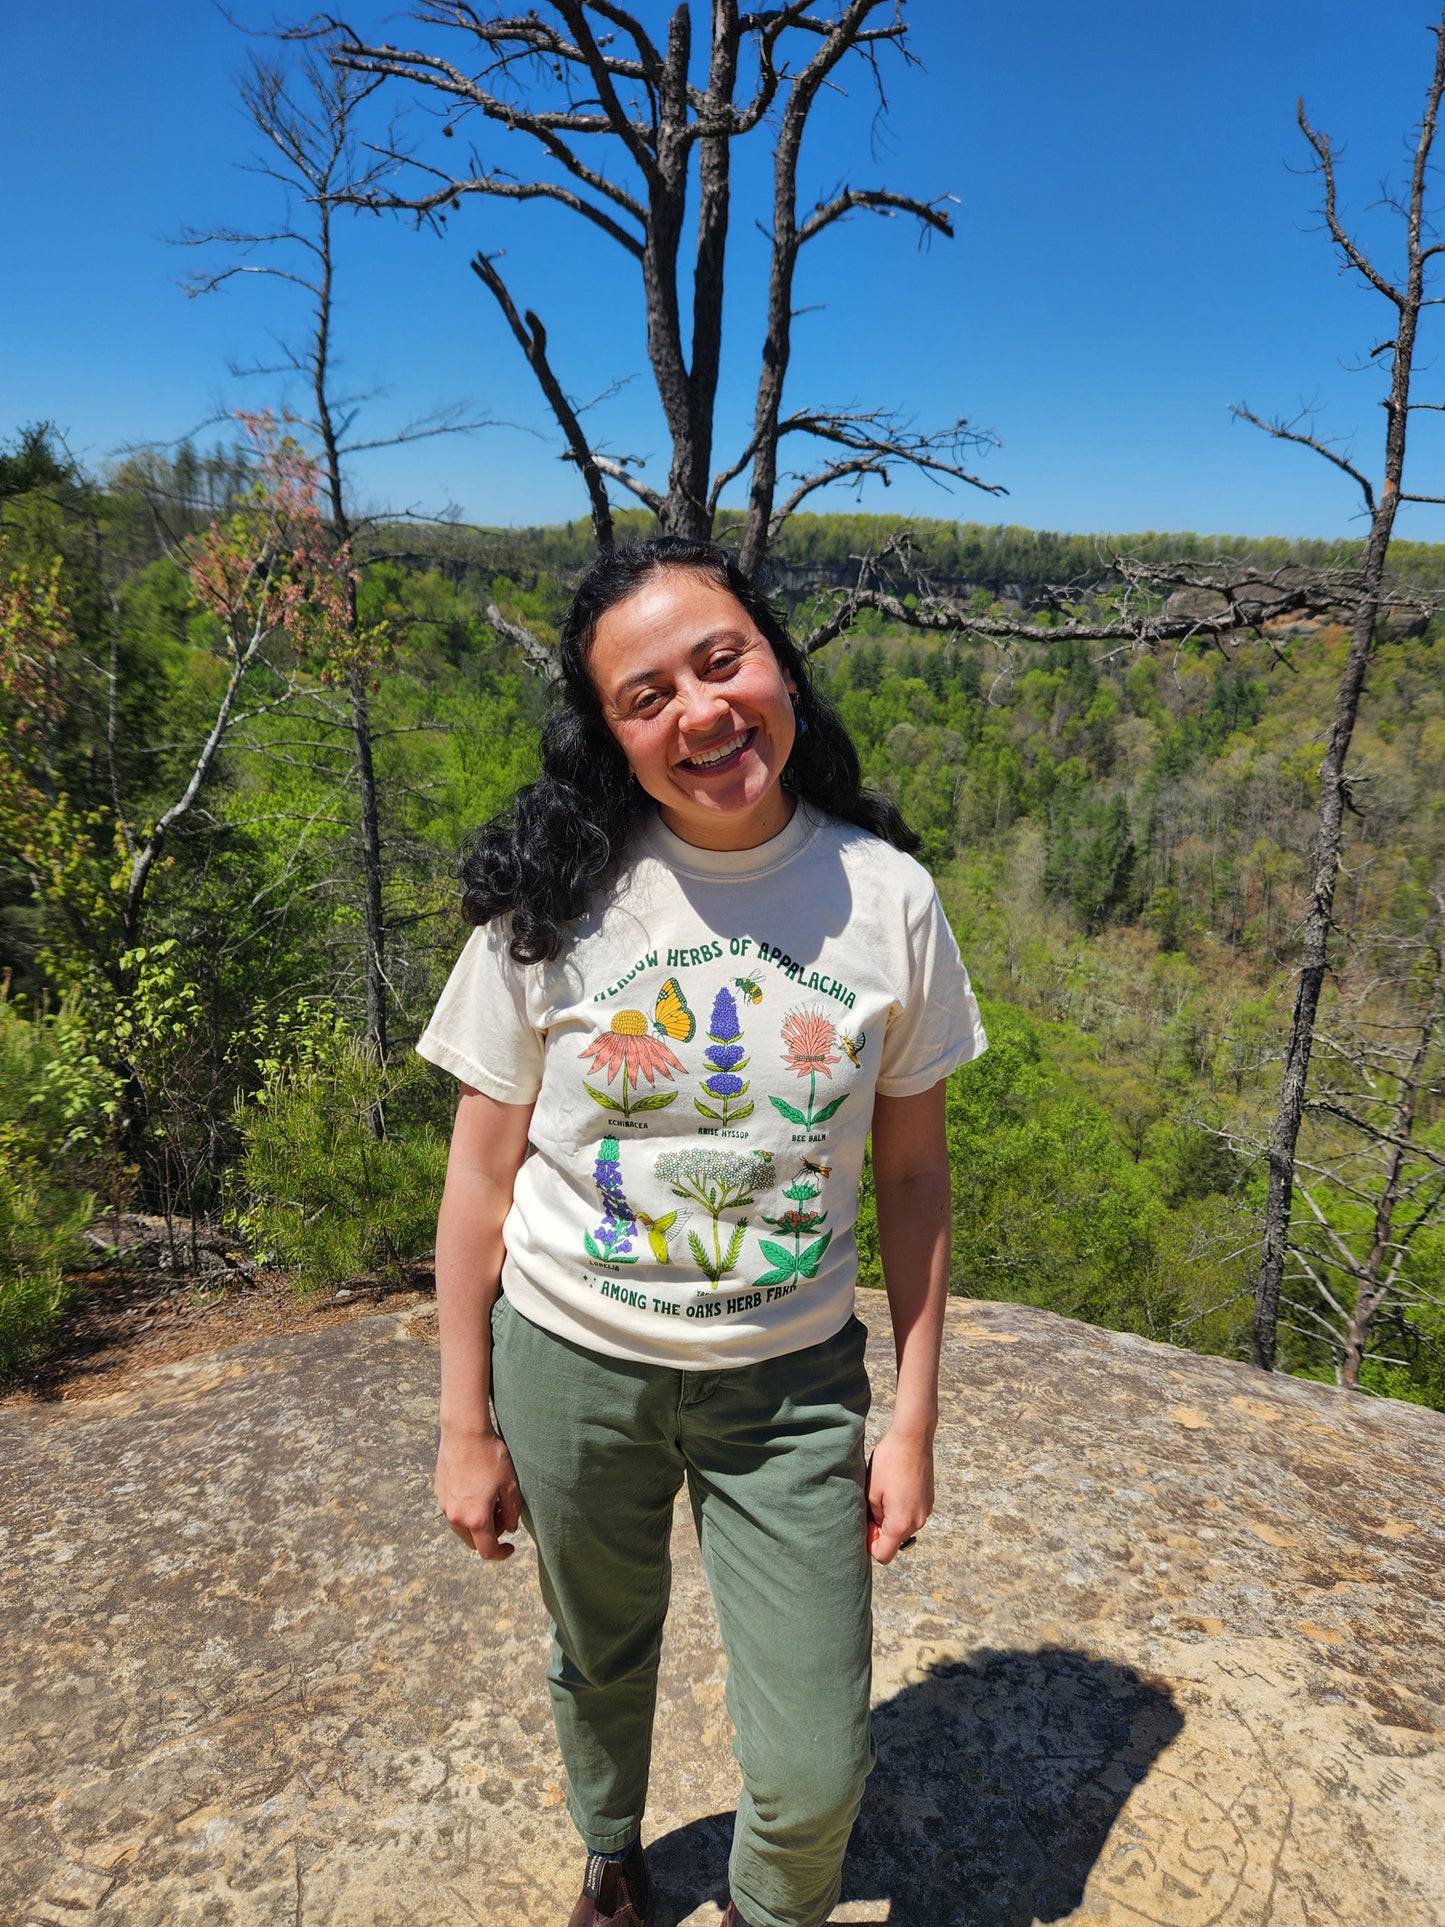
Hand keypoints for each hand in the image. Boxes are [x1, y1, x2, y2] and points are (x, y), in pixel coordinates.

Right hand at [435, 1430, 522, 1559]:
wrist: (464, 1432)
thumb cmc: (490, 1456)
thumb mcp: (510, 1484)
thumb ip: (512, 1512)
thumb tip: (510, 1528)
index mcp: (476, 1518)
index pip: (487, 1550)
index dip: (502, 1553)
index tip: (511, 1546)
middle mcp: (456, 1516)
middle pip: (473, 1541)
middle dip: (489, 1535)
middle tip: (502, 1515)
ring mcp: (444, 1505)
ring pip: (461, 1527)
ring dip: (476, 1523)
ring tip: (490, 1500)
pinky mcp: (439, 1492)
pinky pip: (453, 1510)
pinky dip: (465, 1509)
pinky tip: (476, 1489)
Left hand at [865, 1426, 934, 1564]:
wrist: (913, 1437)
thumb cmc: (889, 1463)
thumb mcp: (871, 1492)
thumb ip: (871, 1519)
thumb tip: (871, 1533)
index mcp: (901, 1524)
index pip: (884, 1555)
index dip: (869, 1545)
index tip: (862, 1526)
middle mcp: (918, 1522)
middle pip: (894, 1542)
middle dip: (879, 1531)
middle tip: (869, 1506)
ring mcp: (925, 1511)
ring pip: (902, 1528)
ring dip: (890, 1519)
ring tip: (882, 1493)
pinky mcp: (928, 1501)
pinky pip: (911, 1515)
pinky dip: (900, 1509)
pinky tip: (894, 1488)